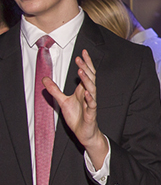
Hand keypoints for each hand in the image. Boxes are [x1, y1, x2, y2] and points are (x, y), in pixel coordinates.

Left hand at [43, 50, 108, 167]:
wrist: (84, 132)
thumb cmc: (77, 116)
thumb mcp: (62, 101)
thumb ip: (54, 90)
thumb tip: (44, 79)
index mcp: (83, 90)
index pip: (87, 74)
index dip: (86, 63)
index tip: (83, 52)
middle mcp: (89, 95)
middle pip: (90, 78)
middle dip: (85, 68)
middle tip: (80, 58)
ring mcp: (91, 104)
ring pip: (92, 89)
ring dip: (87, 80)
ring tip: (81, 71)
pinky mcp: (91, 113)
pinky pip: (92, 105)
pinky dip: (90, 99)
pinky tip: (87, 93)